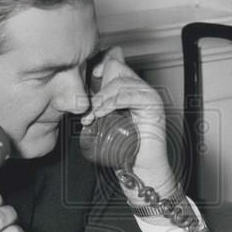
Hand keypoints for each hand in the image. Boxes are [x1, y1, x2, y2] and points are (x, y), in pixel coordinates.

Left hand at [81, 47, 178, 197]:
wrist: (141, 168)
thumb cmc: (125, 148)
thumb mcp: (105, 122)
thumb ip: (97, 107)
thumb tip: (78, 98)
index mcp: (131, 88)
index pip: (114, 64)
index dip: (98, 69)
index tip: (86, 87)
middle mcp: (141, 88)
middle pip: (116, 69)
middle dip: (98, 90)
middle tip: (89, 110)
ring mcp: (148, 95)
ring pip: (120, 83)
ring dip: (102, 99)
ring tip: (93, 116)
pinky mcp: (154, 105)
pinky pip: (130, 95)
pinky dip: (113, 102)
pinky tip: (102, 112)